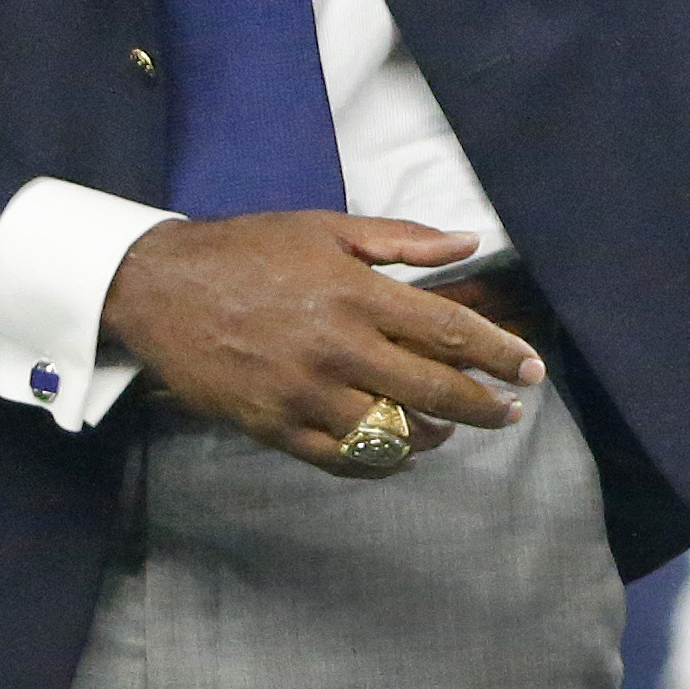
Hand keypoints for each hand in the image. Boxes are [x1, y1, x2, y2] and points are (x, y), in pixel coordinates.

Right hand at [101, 215, 545, 478]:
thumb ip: (403, 240)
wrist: (159, 288)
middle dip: (482, 406)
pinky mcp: (273, 427)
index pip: (448, 331)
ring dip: (433, 436)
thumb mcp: (327, 227)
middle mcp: (337, 348)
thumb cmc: (248, 250)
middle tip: (510, 412)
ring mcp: (304, 394)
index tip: (530, 370)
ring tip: (452, 430)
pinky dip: (379, 460)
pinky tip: (399, 451)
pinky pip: (341, 458)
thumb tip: (467, 244)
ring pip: (391, 433)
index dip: (498, 355)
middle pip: (432, 390)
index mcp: (356, 294)